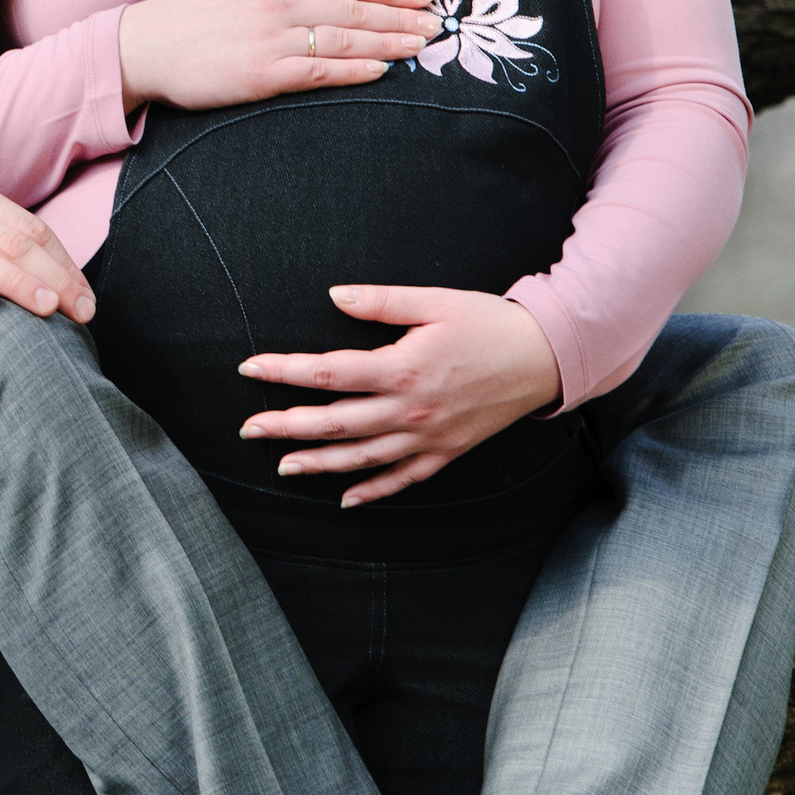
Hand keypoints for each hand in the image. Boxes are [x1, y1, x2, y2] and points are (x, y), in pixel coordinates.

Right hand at [117, 0, 438, 111]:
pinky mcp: (261, 74)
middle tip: (437, 21)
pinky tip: (381, 70)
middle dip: (400, 15)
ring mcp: (271, 39)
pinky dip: (353, 70)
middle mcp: (277, 5)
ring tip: (422, 45)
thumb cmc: (184, 11)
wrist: (142, 47)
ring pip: (343, 38)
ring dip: (388, 41)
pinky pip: (318, 72)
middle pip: (353, 7)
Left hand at [235, 286, 560, 506]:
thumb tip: (334, 296)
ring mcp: (428, 437)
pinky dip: (373, 491)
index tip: (251, 369)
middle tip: (248, 429)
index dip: (284, 371)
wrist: (547, 357)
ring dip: (318, 464)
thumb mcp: (435, 301)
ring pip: (361, 458)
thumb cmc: (490, 323)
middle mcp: (410, 410)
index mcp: (402, 369)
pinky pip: (403, 478)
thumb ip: (381, 301)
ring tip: (283, 466)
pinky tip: (346, 499)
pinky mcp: (447, 452)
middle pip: (335, 423)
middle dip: (286, 426)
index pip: (327, 373)